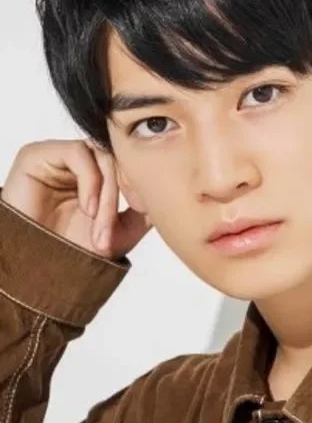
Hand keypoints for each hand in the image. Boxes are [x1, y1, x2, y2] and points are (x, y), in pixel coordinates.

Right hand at [1, 139, 151, 260]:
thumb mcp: (118, 233)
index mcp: (97, 175)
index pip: (127, 162)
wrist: (33, 270)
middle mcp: (80, 162)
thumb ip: (142, 213)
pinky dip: (90, 181)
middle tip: (115, 227)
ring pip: (101, 156)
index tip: (144, 209)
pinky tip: (87, 208)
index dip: (138, 182)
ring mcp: (59, 156)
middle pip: (117, 159)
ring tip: (100, 224)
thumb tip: (166, 196)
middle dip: (122, 193)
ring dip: (107, 192)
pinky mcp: (38, 153)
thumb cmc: (69, 251)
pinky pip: (78, 152)